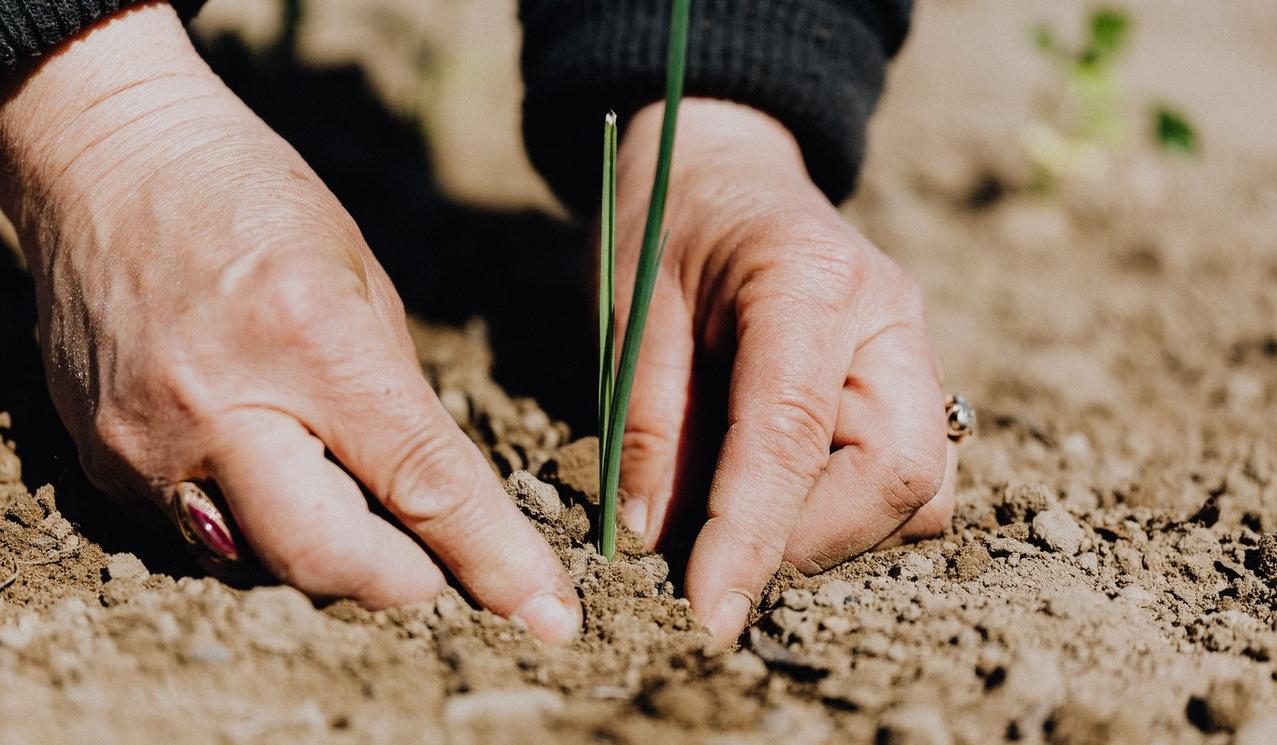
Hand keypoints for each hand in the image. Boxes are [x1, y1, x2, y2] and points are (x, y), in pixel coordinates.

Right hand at [0, 3, 578, 642]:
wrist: (107, 159)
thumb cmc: (252, 198)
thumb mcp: (362, 278)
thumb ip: (399, 398)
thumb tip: (436, 498)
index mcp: (311, 340)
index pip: (422, 484)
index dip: (493, 560)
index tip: (546, 615)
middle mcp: (220, 405)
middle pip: (330, 560)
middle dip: (404, 581)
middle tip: (434, 562)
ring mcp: (148, 442)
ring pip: (263, 564)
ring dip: (328, 553)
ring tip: (342, 488)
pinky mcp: (102, 461)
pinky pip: (201, 536)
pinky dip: (256, 523)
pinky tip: (267, 463)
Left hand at [614, 99, 955, 645]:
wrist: (724, 167)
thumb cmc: (667, 225)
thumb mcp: (631, 311)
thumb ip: (647, 422)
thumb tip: (655, 540)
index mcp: (810, 281)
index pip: (793, 435)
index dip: (751, 537)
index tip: (708, 614)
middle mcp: (889, 317)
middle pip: (900, 474)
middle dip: (810, 542)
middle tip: (720, 554)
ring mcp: (914, 348)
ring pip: (922, 488)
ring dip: (835, 532)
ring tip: (745, 518)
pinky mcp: (912, 379)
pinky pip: (912, 475)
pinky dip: (851, 509)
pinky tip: (782, 490)